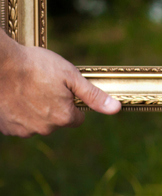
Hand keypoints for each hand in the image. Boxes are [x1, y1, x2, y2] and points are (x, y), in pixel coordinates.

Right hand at [0, 32, 119, 137]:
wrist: (0, 66)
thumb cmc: (36, 67)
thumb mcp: (71, 76)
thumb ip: (93, 96)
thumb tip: (115, 109)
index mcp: (63, 117)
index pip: (77, 118)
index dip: (72, 102)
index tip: (63, 89)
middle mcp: (44, 129)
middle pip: (57, 121)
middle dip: (54, 106)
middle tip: (44, 85)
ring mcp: (23, 130)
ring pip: (37, 123)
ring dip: (35, 111)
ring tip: (28, 89)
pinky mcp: (6, 128)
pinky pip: (19, 123)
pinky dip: (19, 113)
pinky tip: (15, 96)